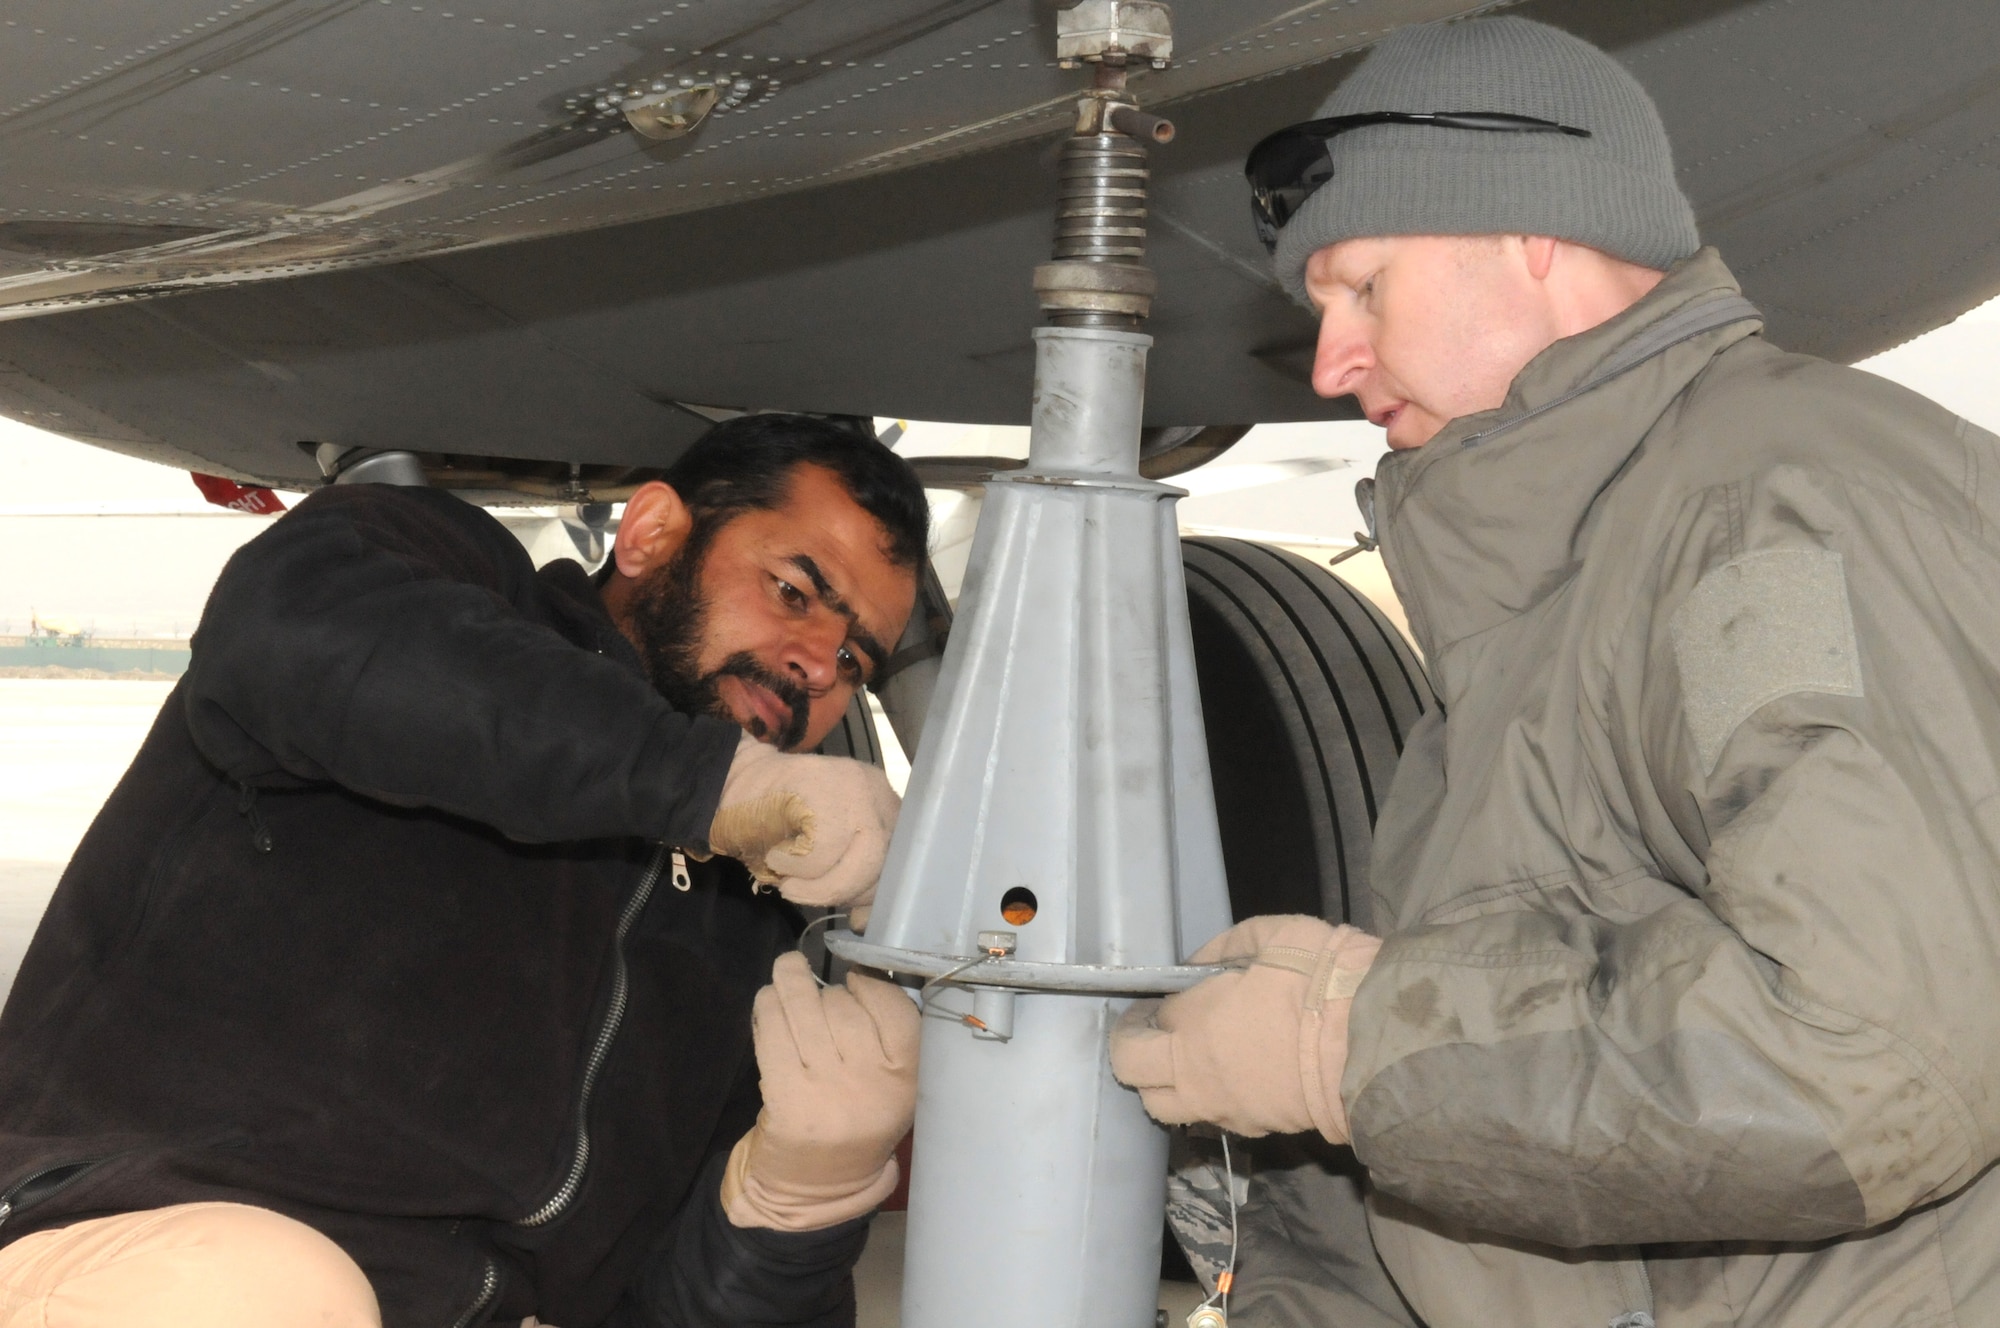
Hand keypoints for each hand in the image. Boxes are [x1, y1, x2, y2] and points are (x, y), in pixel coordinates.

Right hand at [706, 731, 899, 909]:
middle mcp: (881, 793)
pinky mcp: (829, 786)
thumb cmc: (775, 825)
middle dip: (842, 890)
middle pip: (884, 863)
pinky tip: (777, 855)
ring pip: (865, 859)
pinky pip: (827, 849)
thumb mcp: (824, 856)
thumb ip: (850, 877)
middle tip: (799, 890)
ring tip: (788, 876)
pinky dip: (798, 866)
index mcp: (885, 809)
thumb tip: (864, 920)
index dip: (875, 894)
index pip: (900, 863)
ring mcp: (858, 787)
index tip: (852, 914)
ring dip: (820, 884)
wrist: (731, 783)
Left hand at [720, 952, 919, 1229]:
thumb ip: (889, 1037)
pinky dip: (767, 1007)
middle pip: (843, 1006)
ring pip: (805, 1010)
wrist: (818, 1184)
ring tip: (787, 970)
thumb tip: (859, 971)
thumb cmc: (859, 1122)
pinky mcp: (785, 1096)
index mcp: (905, 1080)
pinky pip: (773, 1031)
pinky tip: (769, 999)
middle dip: (827, 991)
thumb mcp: (895, 1087)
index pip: (894, 1008)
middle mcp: (868, 1084)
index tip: (856, 980)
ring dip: (790, 982)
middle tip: (820, 996)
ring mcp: (825, 1090)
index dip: (870, 984)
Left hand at [1109, 915, 1379, 1140]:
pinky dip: (1209, 1099)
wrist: (1372, 1043)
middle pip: (1132, 1073)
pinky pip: (1212, 1117)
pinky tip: (1234, 1075)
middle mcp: (1193, 1073)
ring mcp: (1222, 1108)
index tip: (1165, 998)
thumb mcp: (1272, 936)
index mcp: (1189, 1024)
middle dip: (1134, 1050)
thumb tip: (1199, 966)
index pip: (1142, 1022)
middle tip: (1157, 1032)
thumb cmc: (1319, 980)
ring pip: (1165, 1108)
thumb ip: (1223, 948)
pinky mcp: (1254, 1129)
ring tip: (1190, 1060)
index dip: (1151, 1007)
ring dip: (1164, 1084)